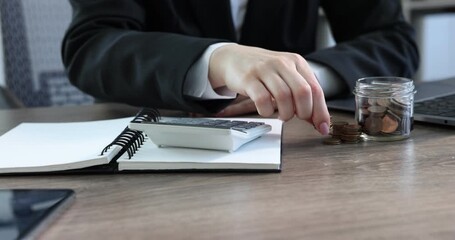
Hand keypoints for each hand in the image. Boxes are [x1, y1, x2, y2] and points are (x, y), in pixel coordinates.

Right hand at [208, 44, 329, 134]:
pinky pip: (262, 99)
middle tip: (297, 117)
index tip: (322, 127)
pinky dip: (267, 111)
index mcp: (296, 62)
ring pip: (284, 96)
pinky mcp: (249, 78)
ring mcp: (264, 70)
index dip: (321, 112)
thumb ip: (302, 95)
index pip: (316, 89)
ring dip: (286, 113)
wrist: (233, 58)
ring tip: (282, 116)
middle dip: (303, 112)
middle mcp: (282, 63)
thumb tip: (318, 120)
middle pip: (303, 92)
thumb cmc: (262, 71)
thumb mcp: (285, 76)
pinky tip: (266, 110)